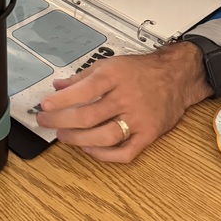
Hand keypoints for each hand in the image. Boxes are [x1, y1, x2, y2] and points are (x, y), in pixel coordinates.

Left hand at [35, 43, 211, 162]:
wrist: (176, 76)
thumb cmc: (140, 70)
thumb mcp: (110, 65)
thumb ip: (82, 77)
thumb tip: (58, 86)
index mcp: (115, 77)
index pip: (84, 90)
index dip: (62, 101)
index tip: (44, 105)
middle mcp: (126, 98)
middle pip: (89, 116)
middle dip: (62, 121)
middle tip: (46, 121)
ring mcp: (138, 119)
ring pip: (104, 137)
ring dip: (78, 139)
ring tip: (63, 135)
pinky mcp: (148, 135)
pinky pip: (125, 153)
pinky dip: (104, 155)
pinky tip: (89, 149)